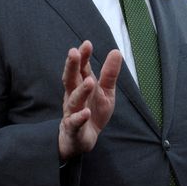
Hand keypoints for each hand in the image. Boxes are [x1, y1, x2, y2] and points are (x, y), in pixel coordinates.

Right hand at [58, 41, 122, 161]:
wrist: (81, 141)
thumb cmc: (92, 112)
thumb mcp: (105, 92)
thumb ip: (109, 74)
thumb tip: (116, 51)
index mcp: (81, 86)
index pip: (81, 69)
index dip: (83, 57)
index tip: (87, 43)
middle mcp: (73, 97)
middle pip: (70, 80)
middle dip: (71, 66)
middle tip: (73, 52)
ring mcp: (72, 113)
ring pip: (74, 100)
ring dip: (81, 91)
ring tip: (89, 81)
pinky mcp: (74, 129)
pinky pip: (75, 123)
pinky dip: (80, 118)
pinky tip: (86, 112)